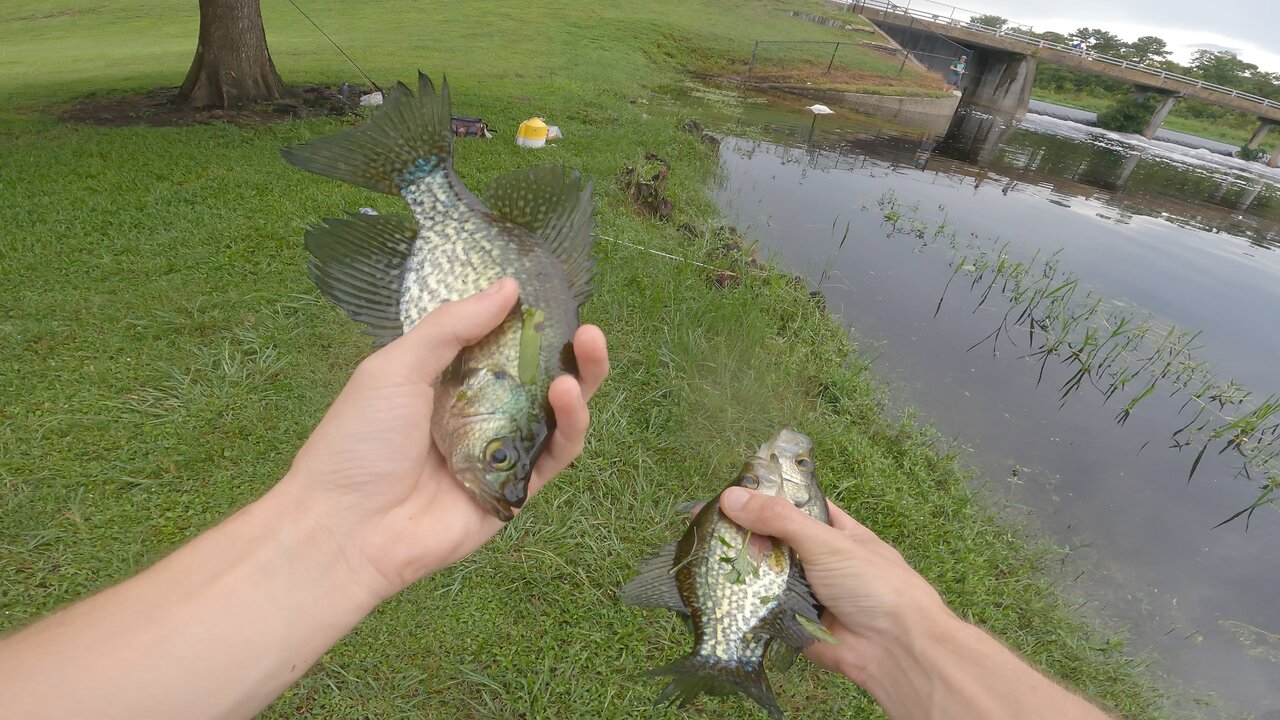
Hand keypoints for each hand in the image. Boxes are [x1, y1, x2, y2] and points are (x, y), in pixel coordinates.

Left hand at [277, 277, 608, 599]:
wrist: (346, 528)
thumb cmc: (358, 441)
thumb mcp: (396, 367)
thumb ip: (452, 326)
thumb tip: (508, 287)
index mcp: (445, 382)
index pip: (499, 346)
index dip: (528, 324)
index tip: (550, 297)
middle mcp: (477, 415)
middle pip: (538, 380)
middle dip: (569, 352)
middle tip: (588, 329)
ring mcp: (499, 454)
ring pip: (555, 416)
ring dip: (578, 382)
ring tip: (587, 350)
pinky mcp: (516, 491)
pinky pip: (554, 456)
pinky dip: (569, 426)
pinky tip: (566, 395)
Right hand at [718, 487, 947, 685]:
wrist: (893, 648)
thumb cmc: (871, 583)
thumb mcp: (826, 541)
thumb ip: (779, 518)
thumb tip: (730, 497)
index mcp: (834, 531)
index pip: (794, 507)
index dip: (763, 499)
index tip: (726, 493)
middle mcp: (817, 559)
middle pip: (773, 541)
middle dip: (744, 535)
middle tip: (704, 526)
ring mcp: (805, 592)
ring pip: (764, 575)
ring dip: (740, 569)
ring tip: (698, 554)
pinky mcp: (792, 622)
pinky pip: (762, 607)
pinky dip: (743, 601)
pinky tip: (712, 589)